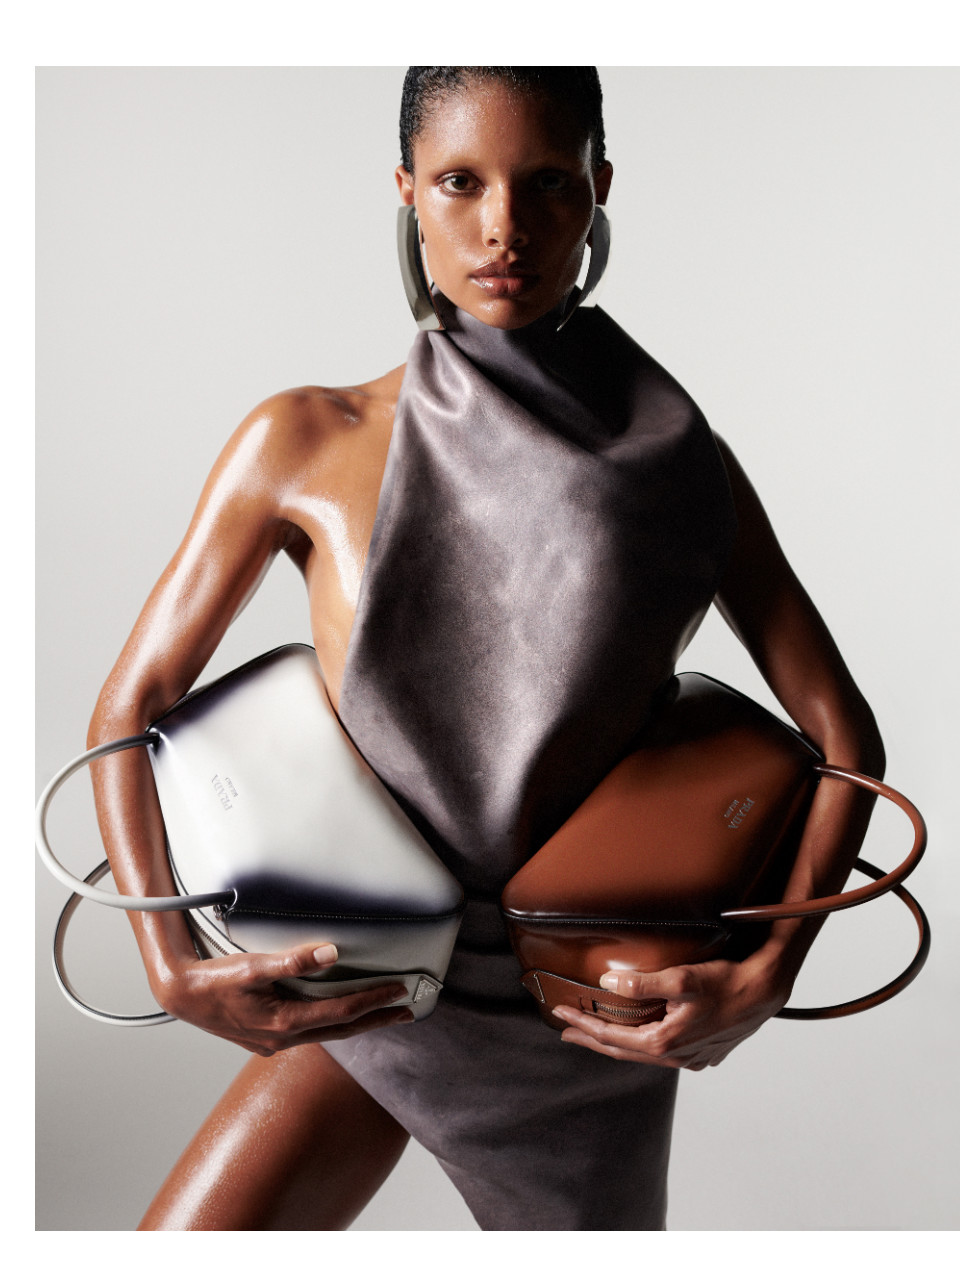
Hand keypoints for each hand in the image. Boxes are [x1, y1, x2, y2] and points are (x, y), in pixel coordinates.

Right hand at [152, 941, 414, 1056]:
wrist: (180, 994)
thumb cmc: (213, 979)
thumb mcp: (253, 966)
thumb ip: (294, 960)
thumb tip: (333, 953)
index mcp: (284, 1023)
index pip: (343, 1011)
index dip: (374, 1000)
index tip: (400, 990)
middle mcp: (283, 1039)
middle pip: (342, 1029)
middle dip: (376, 1019)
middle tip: (407, 1011)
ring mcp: (275, 1042)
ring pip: (327, 1032)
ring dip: (357, 1022)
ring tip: (381, 1012)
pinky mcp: (266, 1038)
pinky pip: (311, 1031)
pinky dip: (333, 1021)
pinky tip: (339, 1014)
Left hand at [553, 950, 791, 1070]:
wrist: (765, 991)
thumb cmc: (727, 982)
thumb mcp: (682, 979)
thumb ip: (642, 983)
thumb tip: (607, 984)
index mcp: (664, 1042)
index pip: (611, 1037)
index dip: (583, 1025)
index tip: (560, 1016)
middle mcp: (676, 1057)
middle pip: (623, 1051)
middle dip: (593, 1039)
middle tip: (567, 1031)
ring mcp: (692, 1059)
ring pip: (644, 1054)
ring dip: (618, 1043)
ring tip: (597, 1032)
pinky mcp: (705, 1054)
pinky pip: (666, 1053)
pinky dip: (645, 1044)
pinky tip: (642, 1035)